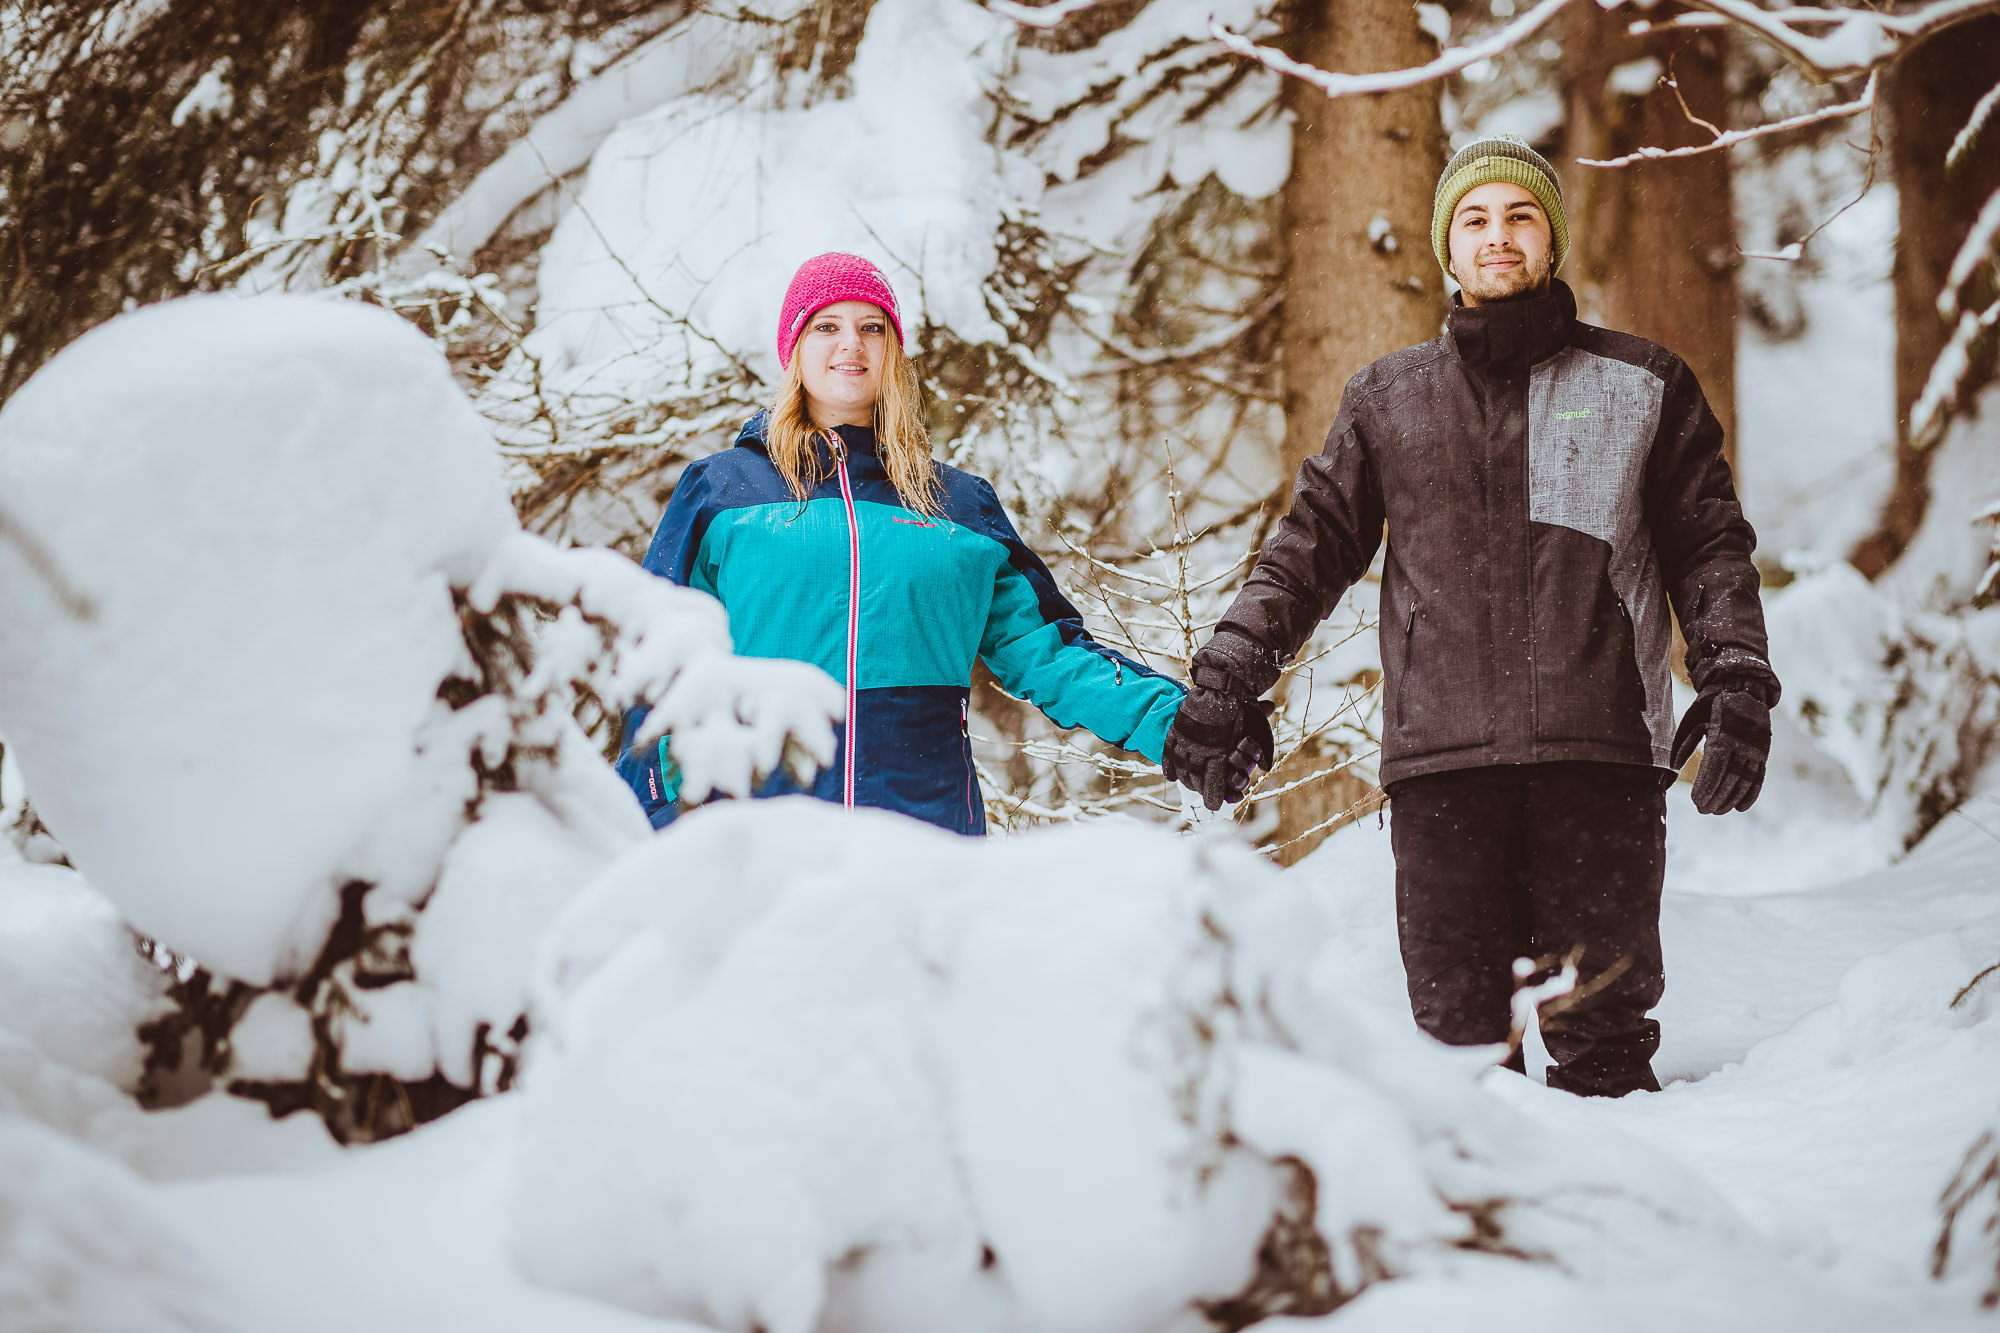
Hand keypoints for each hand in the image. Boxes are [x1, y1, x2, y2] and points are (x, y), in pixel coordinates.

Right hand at [1162, 682, 1275, 811]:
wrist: (1221, 681)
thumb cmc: (1241, 706)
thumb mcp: (1255, 728)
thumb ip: (1261, 749)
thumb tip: (1265, 767)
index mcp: (1219, 751)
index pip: (1212, 784)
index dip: (1213, 797)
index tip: (1214, 805)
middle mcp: (1199, 749)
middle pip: (1195, 779)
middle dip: (1199, 790)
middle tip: (1204, 794)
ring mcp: (1185, 739)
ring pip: (1181, 769)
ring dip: (1185, 780)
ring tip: (1190, 785)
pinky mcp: (1176, 730)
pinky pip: (1168, 753)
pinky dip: (1169, 767)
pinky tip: (1172, 776)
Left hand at [1671, 687, 1770, 814]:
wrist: (1742, 687)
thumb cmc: (1710, 705)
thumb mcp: (1693, 720)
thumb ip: (1684, 744)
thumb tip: (1672, 767)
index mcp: (1723, 734)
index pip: (1715, 767)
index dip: (1706, 787)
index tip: (1696, 801)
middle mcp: (1742, 743)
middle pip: (1730, 778)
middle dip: (1716, 797)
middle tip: (1703, 810)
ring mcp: (1755, 749)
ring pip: (1744, 780)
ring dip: (1731, 799)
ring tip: (1717, 811)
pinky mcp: (1763, 752)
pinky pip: (1759, 777)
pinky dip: (1752, 794)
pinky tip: (1741, 807)